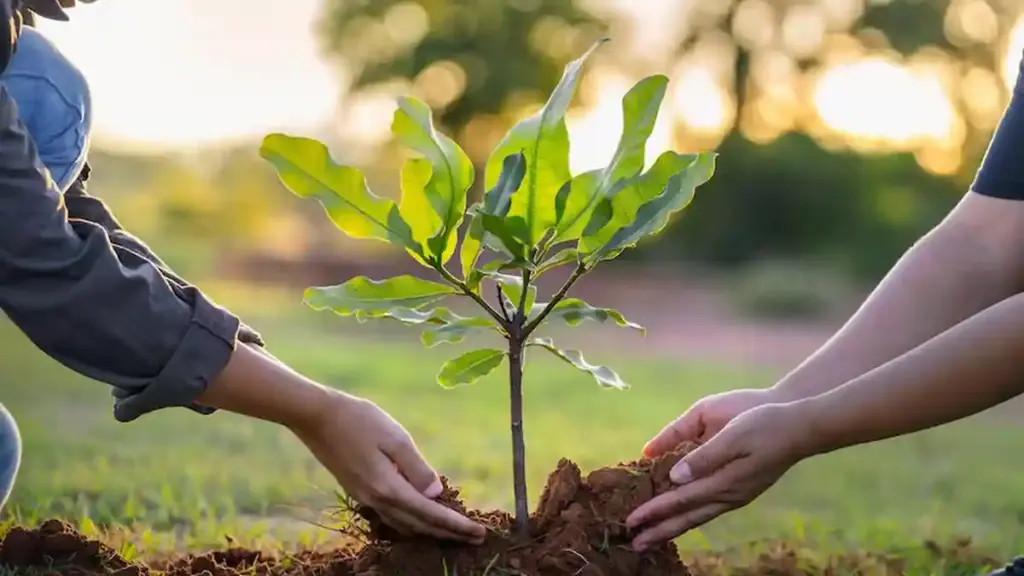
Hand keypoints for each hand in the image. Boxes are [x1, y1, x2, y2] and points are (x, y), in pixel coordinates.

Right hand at [292, 392, 485, 543]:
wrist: (318, 417)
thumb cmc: (359, 420)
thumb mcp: (395, 438)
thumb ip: (417, 468)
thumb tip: (436, 493)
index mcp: (389, 488)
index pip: (431, 514)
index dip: (457, 525)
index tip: (479, 533)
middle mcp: (377, 500)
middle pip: (420, 526)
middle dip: (449, 534)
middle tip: (476, 538)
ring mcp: (366, 499)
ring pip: (405, 525)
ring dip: (431, 531)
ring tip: (454, 532)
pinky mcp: (360, 492)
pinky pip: (392, 517)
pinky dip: (412, 522)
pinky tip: (421, 517)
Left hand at [626, 402, 816, 549]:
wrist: (801, 427)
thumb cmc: (765, 425)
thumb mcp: (734, 435)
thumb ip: (704, 457)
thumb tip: (675, 476)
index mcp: (725, 482)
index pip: (681, 500)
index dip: (655, 511)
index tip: (631, 521)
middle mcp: (729, 496)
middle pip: (688, 518)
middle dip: (660, 530)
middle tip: (635, 543)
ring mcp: (737, 495)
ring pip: (698, 517)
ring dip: (673, 527)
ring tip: (653, 537)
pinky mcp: (741, 490)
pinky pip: (708, 509)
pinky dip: (690, 517)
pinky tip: (683, 518)